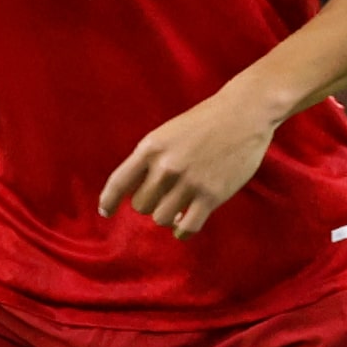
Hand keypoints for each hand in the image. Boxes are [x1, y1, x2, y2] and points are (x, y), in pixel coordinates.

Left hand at [98, 82, 280, 237]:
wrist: (243, 114)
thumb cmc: (204, 122)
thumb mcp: (168, 134)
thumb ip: (152, 159)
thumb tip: (139, 192)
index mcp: (150, 147)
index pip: (119, 181)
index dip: (108, 200)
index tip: (104, 212)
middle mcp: (165, 166)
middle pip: (141, 205)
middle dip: (149, 204)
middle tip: (163, 197)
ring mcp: (188, 182)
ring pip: (161, 218)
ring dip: (167, 216)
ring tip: (177, 208)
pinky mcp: (211, 195)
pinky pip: (188, 227)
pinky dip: (183, 231)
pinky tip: (184, 226)